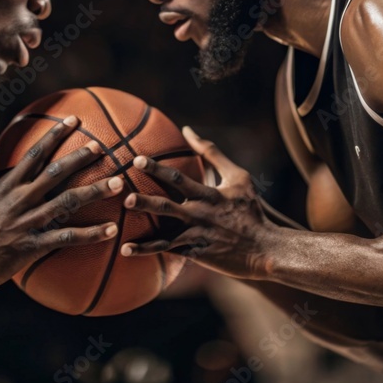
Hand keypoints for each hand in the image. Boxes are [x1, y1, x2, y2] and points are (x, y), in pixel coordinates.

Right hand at [0, 116, 122, 290]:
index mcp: (7, 185)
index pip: (35, 153)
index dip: (55, 135)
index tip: (73, 119)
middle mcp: (20, 199)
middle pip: (55, 172)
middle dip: (80, 157)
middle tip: (102, 147)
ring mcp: (28, 222)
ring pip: (67, 202)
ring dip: (95, 191)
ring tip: (118, 184)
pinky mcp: (33, 245)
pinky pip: (67, 237)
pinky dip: (90, 234)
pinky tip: (111, 230)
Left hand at [120, 126, 278, 279]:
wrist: (266, 247)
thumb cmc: (250, 208)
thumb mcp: (238, 177)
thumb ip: (212, 153)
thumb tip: (187, 129)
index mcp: (208, 195)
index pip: (179, 179)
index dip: (157, 169)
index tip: (137, 160)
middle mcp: (200, 214)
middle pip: (167, 205)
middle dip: (144, 199)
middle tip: (123, 194)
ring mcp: (197, 235)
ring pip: (164, 231)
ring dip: (142, 229)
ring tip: (117, 225)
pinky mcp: (196, 253)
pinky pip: (167, 251)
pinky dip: (146, 251)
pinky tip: (126, 250)